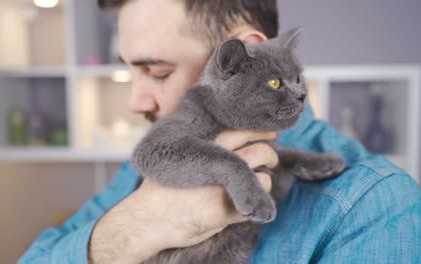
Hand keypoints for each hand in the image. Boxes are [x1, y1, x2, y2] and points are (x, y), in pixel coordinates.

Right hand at [89, 130, 277, 263]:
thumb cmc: (162, 189)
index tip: (269, 134)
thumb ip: (205, 150)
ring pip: (264, 179)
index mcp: (206, 146)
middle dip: (271, 155)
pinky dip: (254, 206)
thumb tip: (229, 144)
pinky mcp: (225, 211)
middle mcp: (217, 163)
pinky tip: (243, 206)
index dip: (260, 131)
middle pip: (262, 151)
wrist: (148, 218)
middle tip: (270, 160)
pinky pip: (254, 206)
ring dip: (263, 182)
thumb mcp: (181, 158)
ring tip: (256, 186)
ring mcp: (223, 187)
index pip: (244, 130)